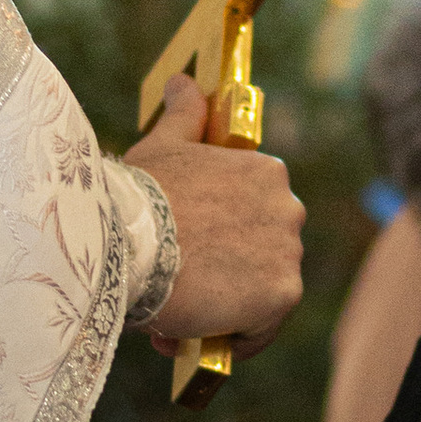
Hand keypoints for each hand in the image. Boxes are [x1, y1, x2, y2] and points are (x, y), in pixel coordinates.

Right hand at [126, 72, 305, 359]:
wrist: (130, 240)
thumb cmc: (141, 193)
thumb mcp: (163, 145)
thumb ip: (184, 116)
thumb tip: (184, 83)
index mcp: (268, 173)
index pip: (254, 218)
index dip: (219, 240)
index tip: (182, 252)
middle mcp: (290, 210)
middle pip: (259, 257)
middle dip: (221, 276)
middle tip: (173, 285)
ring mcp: (289, 253)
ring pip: (258, 295)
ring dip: (221, 310)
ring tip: (173, 315)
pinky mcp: (282, 295)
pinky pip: (258, 330)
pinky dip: (227, 338)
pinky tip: (188, 335)